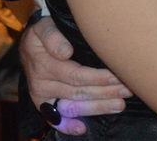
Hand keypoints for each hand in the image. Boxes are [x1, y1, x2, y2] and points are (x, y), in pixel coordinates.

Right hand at [21, 15, 130, 135]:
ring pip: (73, 106)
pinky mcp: (43, 105)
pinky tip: (82, 129)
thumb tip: (65, 52)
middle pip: (79, 92)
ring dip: (98, 107)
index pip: (76, 76)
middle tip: (128, 90)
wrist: (29, 44)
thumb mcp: (44, 28)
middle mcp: (42, 84)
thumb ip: (53, 37)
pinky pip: (55, 119)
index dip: (98, 78)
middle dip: (105, 92)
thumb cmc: (43, 33)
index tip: (118, 76)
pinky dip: (68, 126)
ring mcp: (42, 97)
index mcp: (44, 65)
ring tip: (119, 105)